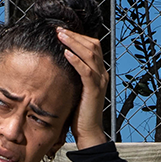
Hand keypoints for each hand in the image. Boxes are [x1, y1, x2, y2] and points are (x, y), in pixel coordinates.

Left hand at [56, 27, 107, 149]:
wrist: (88, 132)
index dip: (78, 37)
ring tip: (60, 36)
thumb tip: (58, 62)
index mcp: (99, 72)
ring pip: (90, 54)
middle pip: (93, 46)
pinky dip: (76, 60)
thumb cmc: (79, 112)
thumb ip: (72, 74)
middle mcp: (102, 74)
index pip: (93, 46)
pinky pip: (86, 71)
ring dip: (74, 43)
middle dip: (75, 36)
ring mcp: (100, 81)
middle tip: (59, 30)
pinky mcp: (94, 90)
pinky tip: (66, 53)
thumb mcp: (75, 88)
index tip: (62, 32)